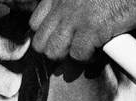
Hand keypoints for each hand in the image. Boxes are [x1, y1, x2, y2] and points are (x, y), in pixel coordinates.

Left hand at [0, 0, 135, 61]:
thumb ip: (71, 7)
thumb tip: (65, 29)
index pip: (36, 23)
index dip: (47, 35)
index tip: (59, 39)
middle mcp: (63, 6)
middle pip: (41, 42)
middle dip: (55, 50)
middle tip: (71, 50)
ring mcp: (75, 18)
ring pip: (54, 52)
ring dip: (68, 56)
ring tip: (83, 52)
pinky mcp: (92, 29)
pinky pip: (78, 55)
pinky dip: (88, 58)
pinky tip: (99, 52)